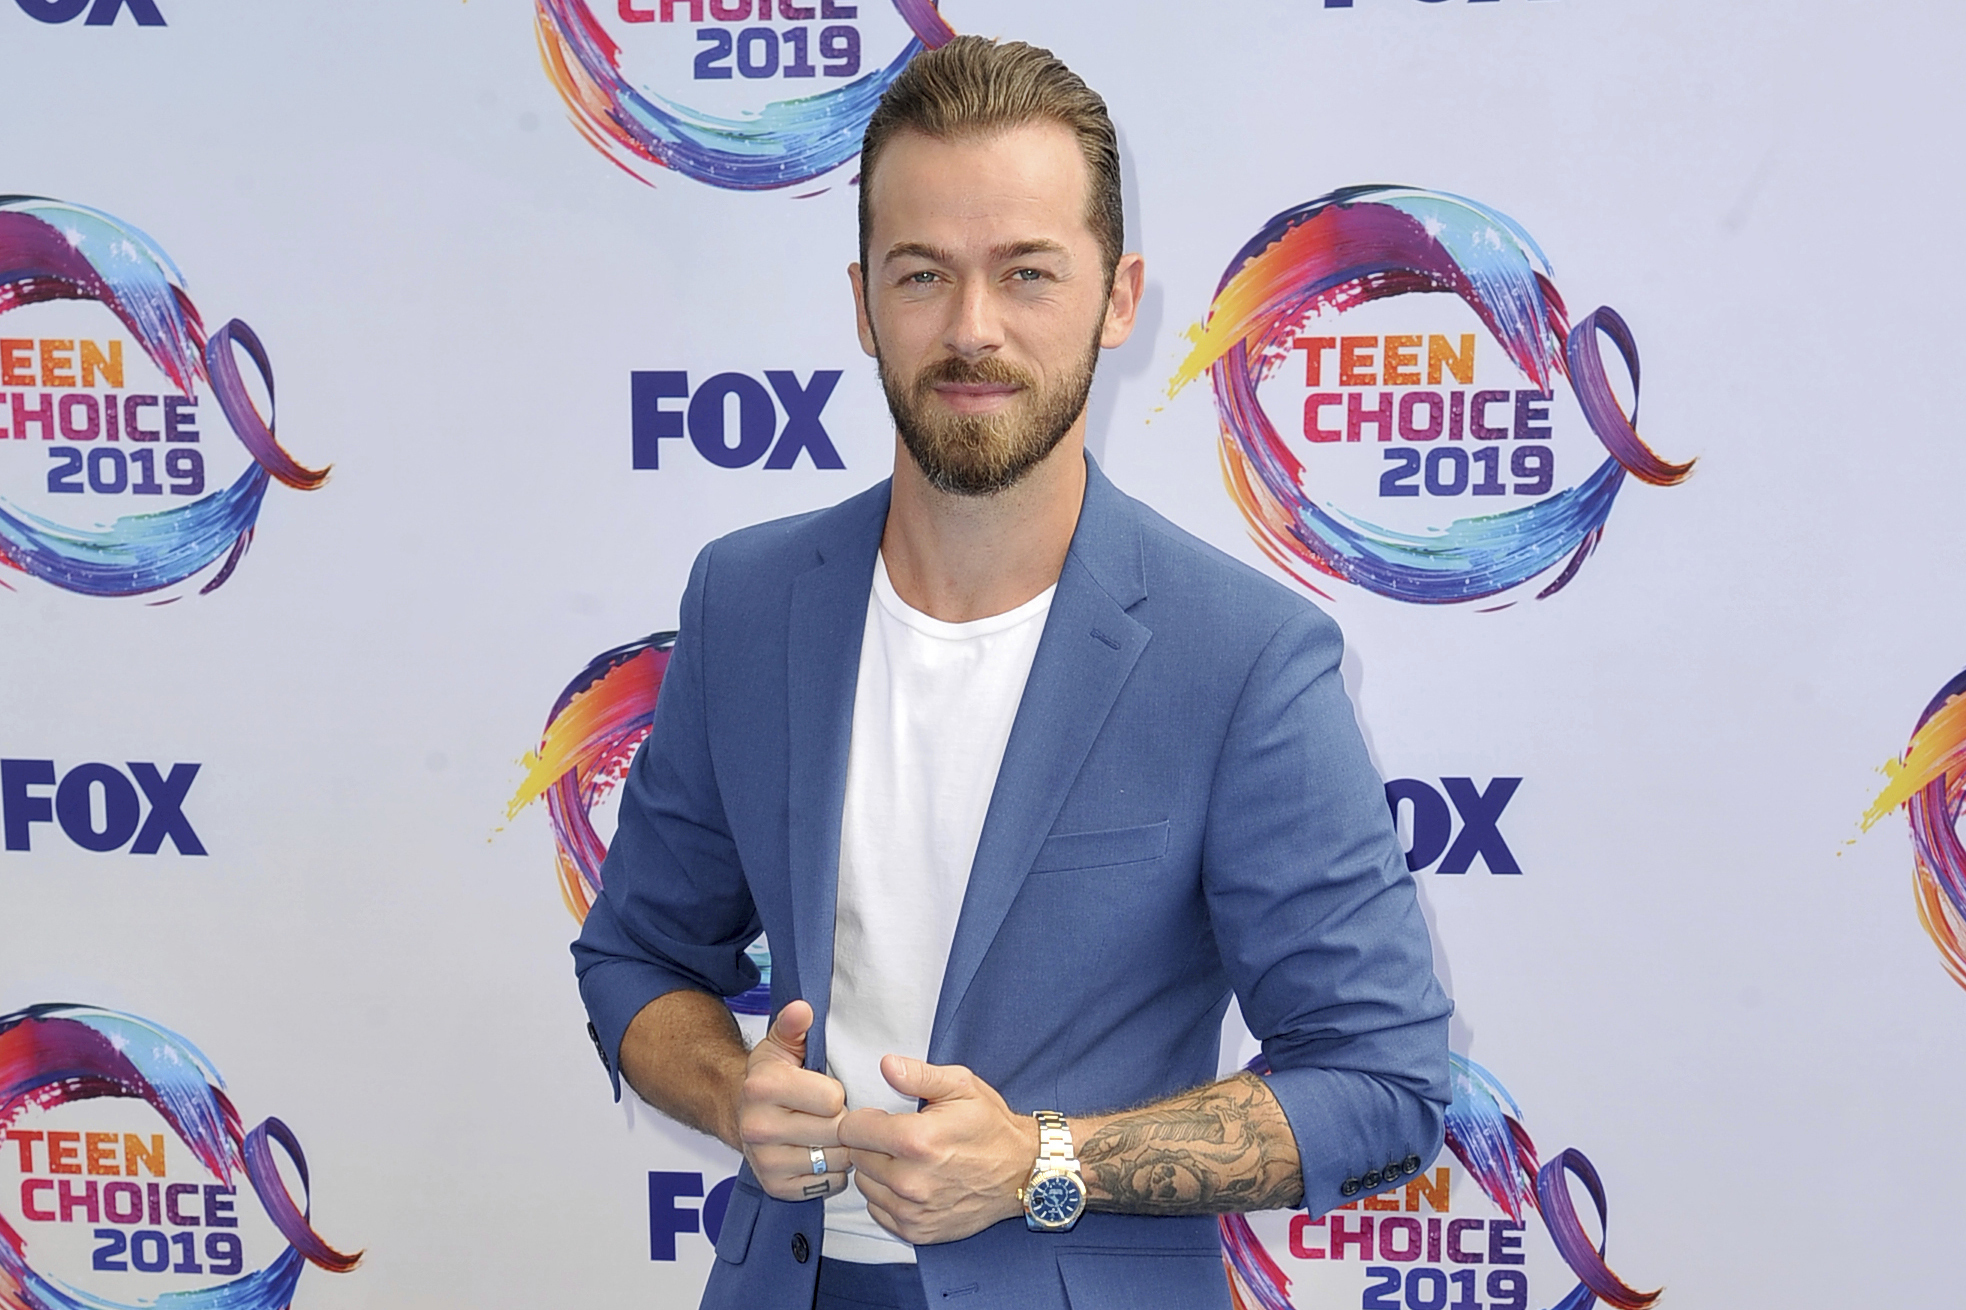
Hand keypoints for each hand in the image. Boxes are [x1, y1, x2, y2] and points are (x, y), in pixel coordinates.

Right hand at [738, 1001, 851, 1201]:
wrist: (740, 1114)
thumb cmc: (770, 1078)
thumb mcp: (780, 1045)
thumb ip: (793, 1026)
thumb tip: (803, 1009)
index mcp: (762, 1088)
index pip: (832, 1099)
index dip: (836, 1093)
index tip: (825, 1090)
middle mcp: (758, 1128)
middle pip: (837, 1131)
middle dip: (842, 1121)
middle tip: (829, 1114)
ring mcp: (766, 1162)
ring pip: (838, 1160)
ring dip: (842, 1148)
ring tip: (826, 1133)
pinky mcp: (775, 1188)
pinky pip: (830, 1183)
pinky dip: (833, 1171)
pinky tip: (819, 1153)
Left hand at [837, 1055, 1032, 1244]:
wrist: (1022, 1172)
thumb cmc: (991, 1127)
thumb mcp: (961, 1086)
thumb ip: (919, 1075)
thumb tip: (887, 1065)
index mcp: (917, 1140)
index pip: (852, 1130)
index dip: (863, 1119)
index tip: (880, 1118)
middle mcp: (911, 1181)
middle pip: (857, 1157)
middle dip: (871, 1144)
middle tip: (898, 1138)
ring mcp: (913, 1210)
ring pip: (865, 1185)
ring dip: (878, 1172)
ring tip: (906, 1161)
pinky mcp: (917, 1232)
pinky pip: (878, 1211)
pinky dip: (888, 1197)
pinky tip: (911, 1184)